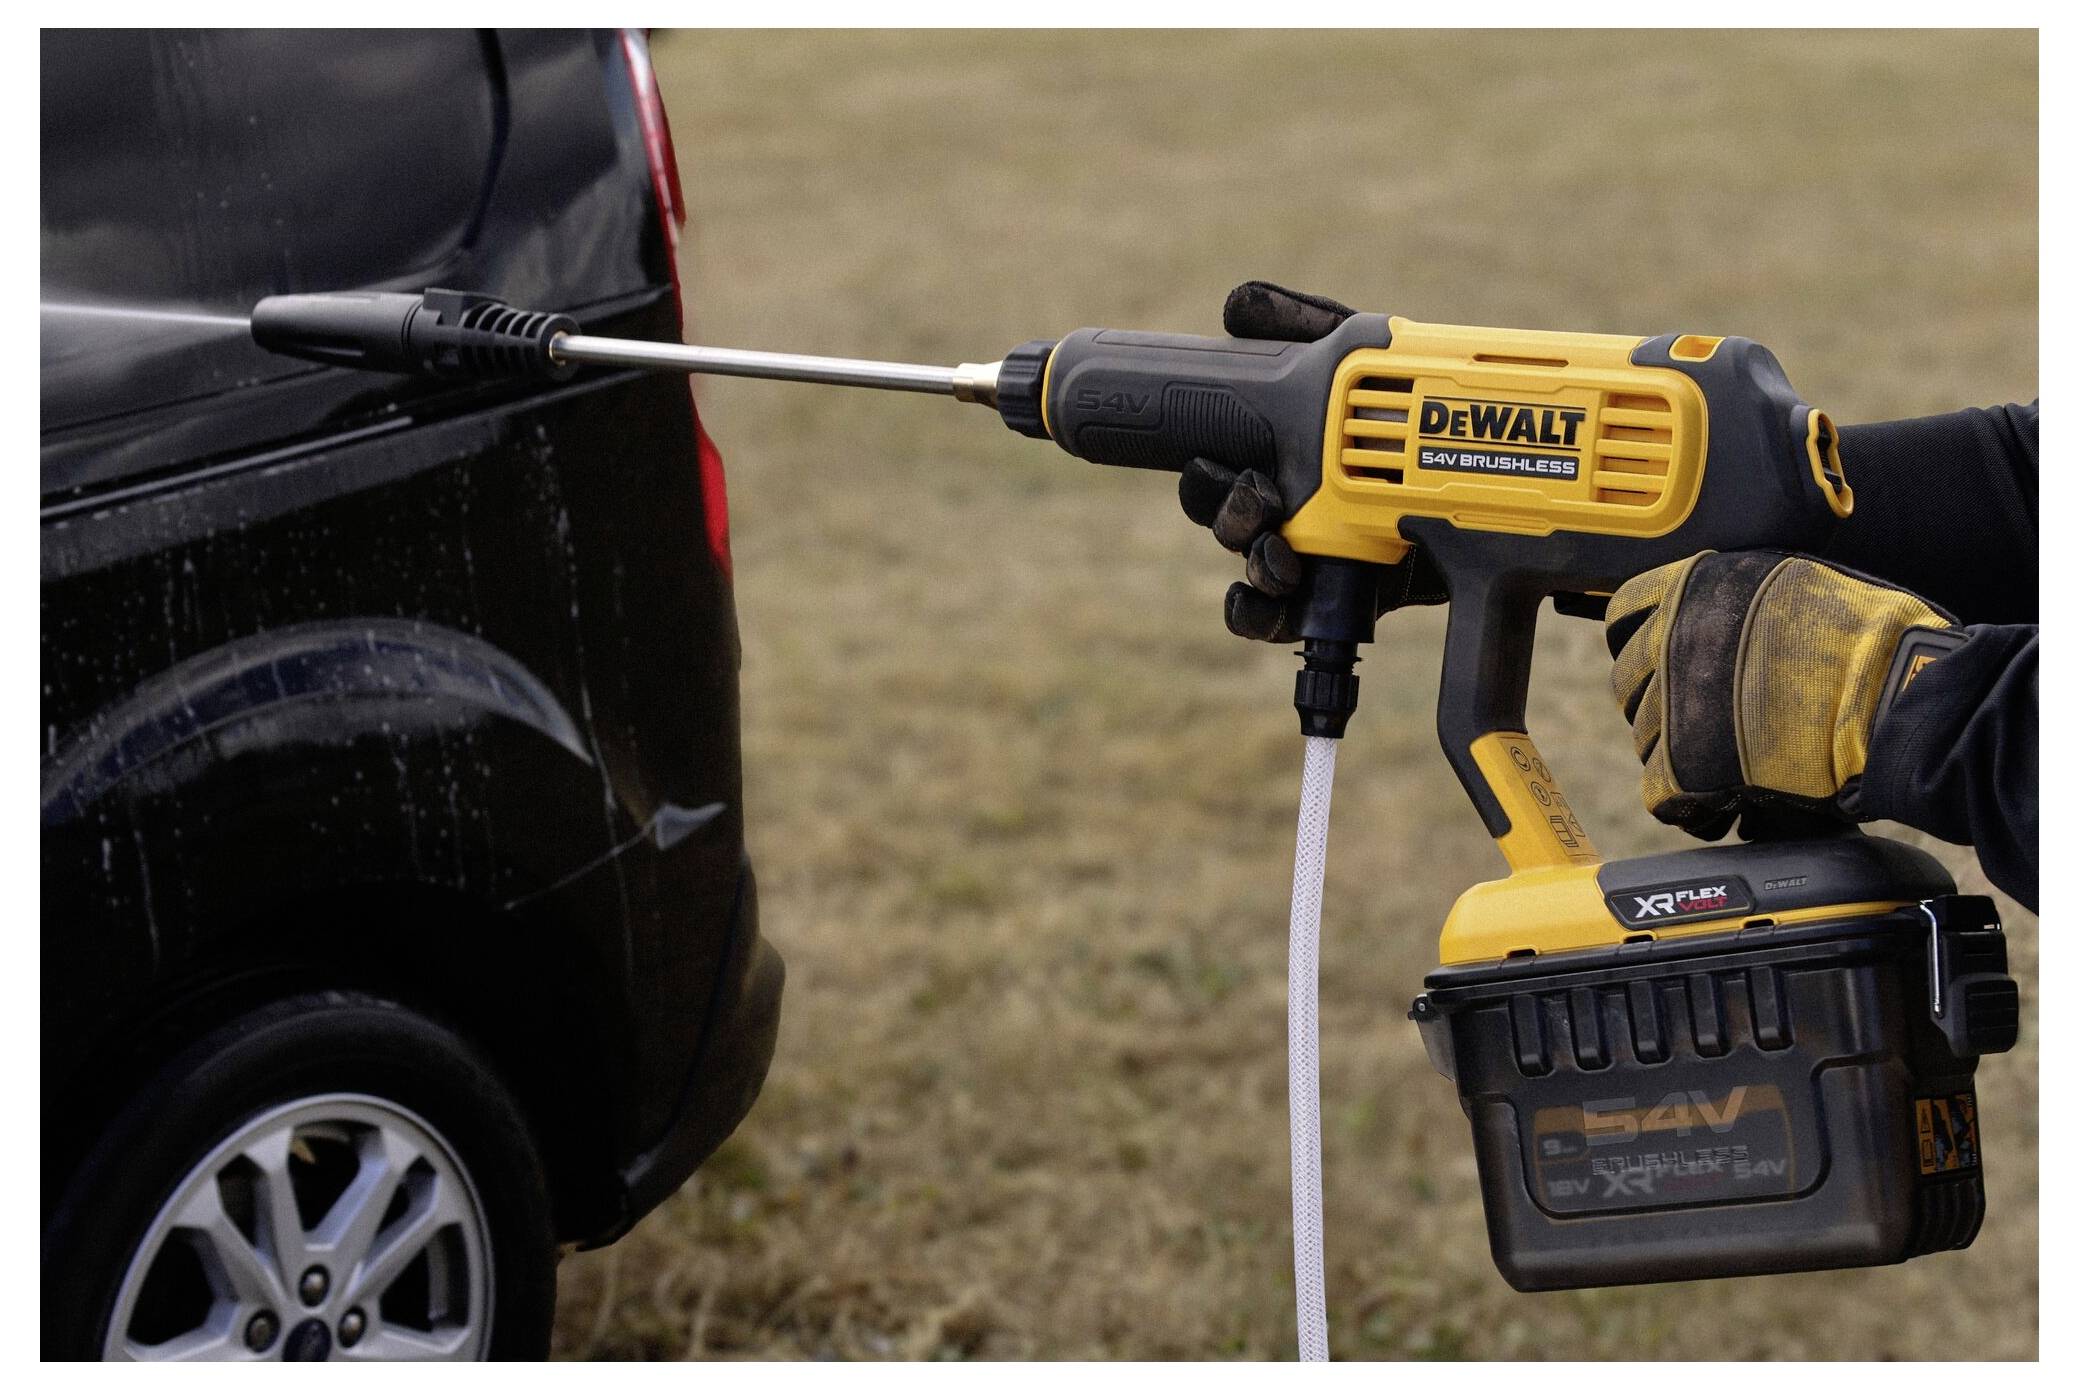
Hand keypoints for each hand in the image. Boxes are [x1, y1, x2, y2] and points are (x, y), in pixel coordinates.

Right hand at [1177, 281, 1445, 641]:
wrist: (1513, 473)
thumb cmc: (1427, 410)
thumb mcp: (1372, 358)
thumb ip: (1311, 325)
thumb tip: (1239, 303)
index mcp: (1280, 453)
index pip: (1215, 468)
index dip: (1203, 473)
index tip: (1212, 462)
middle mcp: (1288, 506)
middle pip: (1226, 521)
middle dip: (1228, 516)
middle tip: (1258, 501)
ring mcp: (1315, 555)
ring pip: (1251, 570)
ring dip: (1253, 566)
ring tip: (1277, 558)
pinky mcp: (1347, 595)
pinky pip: (1282, 620)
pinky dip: (1263, 616)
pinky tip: (1274, 604)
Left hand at [1604, 549, 1955, 838]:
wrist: (1898, 695)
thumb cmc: (1873, 640)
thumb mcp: (1793, 584)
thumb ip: (1739, 600)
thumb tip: (1716, 622)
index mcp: (1697, 585)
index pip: (1624, 615)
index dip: (1640, 644)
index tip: (1659, 665)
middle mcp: (1673, 638)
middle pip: (1630, 683)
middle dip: (1662, 703)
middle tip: (1709, 721)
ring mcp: (1675, 701)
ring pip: (1647, 740)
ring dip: (1680, 755)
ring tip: (1730, 766)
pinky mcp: (1687, 762)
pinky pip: (1662, 794)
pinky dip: (1690, 808)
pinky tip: (1721, 810)